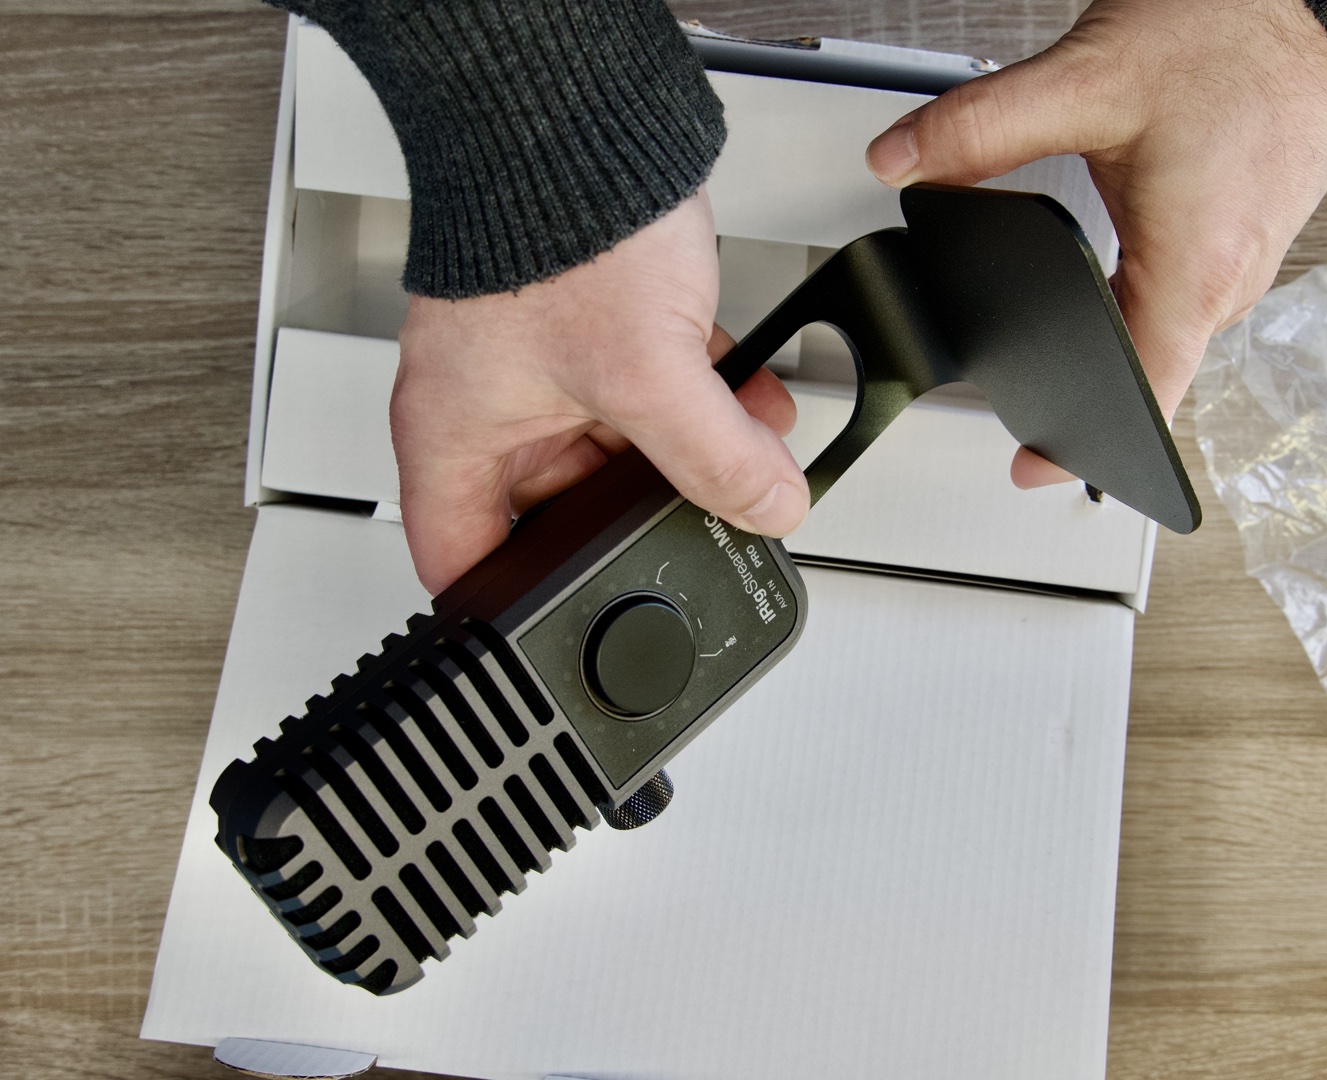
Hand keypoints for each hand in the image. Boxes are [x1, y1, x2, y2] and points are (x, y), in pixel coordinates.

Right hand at [392, 189, 808, 594]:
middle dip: (641, 517)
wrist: (580, 109)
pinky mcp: (589, 327)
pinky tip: (749, 402)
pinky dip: (695, 401)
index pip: (460, 562)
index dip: (507, 613)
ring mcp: (538, 367)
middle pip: (561, 511)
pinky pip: (644, 391)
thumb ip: (714, 458)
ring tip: (747, 458)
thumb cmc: (556, 215)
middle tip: (696, 525)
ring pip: (616, 450)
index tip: (564, 634)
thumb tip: (767, 509)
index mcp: (452, 433)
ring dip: (686, 455)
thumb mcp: (649, 371)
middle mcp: (486, 406)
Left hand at [866, 0, 1326, 486]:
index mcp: (1195, 270)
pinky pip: (1188, 290)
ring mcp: (1249, 260)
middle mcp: (1231, 280)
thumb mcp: (1089, 79)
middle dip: (1080, 380)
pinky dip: (1144, 291)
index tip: (1032, 472)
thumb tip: (900, 163)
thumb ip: (981, 128)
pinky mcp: (1253, 231)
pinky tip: (1113, 263)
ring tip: (1058, 322)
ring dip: (1114, 331)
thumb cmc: (1245, 33)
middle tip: (1017, 380)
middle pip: (1148, 368)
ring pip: (1166, 326)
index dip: (1080, 445)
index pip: (1140, 395)